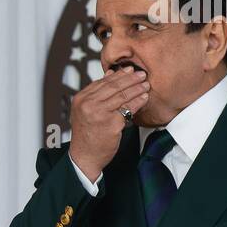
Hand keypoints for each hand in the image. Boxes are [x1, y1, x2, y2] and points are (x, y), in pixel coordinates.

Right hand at [68, 65, 148, 182]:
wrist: (85, 156)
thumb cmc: (87, 135)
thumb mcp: (85, 111)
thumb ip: (96, 95)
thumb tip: (109, 74)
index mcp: (80, 99)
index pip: (102, 82)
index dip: (117, 75)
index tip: (128, 70)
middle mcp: (88, 104)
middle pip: (113, 87)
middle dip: (130, 79)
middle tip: (141, 74)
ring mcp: (99, 113)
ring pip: (122, 95)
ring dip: (136, 88)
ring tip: (146, 84)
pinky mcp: (111, 123)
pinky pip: (128, 108)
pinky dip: (138, 101)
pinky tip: (144, 98)